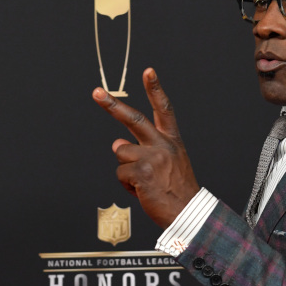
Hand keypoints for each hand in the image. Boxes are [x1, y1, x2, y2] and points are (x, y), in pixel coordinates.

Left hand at [92, 68, 199, 228]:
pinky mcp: (141, 172)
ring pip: (121, 153)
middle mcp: (162, 144)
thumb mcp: (167, 164)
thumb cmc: (177, 191)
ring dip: (127, 169)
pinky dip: (127, 185)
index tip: (148, 71)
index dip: (155, 89)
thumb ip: (144, 149)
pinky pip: (121, 173)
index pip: (164, 109)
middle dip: (112, 105)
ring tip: (146, 183)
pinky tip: (143, 191)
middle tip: (97, 92)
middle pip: (133, 119)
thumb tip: (117, 143)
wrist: (189, 213)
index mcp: (172, 141)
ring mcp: (152, 157)